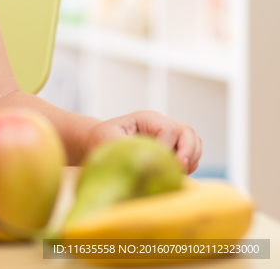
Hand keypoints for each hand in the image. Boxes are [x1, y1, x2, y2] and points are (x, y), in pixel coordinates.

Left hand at [85, 110, 201, 173]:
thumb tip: (147, 159)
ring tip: (178, 173)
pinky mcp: (172, 148)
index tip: (161, 162)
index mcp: (147, 119)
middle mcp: (161, 125)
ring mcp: (169, 136)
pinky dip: (190, 166)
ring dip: (191, 159)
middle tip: (179, 169)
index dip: (168, 146)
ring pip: (194, 143)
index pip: (169, 129)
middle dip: (188, 152)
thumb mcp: (108, 140)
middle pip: (188, 132)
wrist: (99, 143)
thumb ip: (127, 146)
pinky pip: (191, 155)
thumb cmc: (102, 139)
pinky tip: (176, 174)